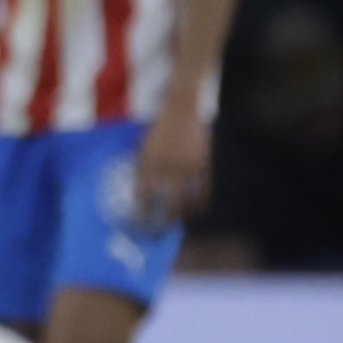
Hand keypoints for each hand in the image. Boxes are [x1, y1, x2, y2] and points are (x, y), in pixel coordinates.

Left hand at [134, 102, 212, 223]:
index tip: (140, 223)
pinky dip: (199, 203)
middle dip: (161, 222)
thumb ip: (143, 168)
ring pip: (185, 201)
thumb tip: (142, 191)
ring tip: (178, 224)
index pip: (142, 196)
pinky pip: (203, 190)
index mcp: (147, 164)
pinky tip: (196, 211)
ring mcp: (186, 167)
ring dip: (181, 216)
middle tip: (158, 233)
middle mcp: (166, 169)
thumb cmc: (159, 129)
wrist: (180, 109)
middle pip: (164, 204)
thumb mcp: (143, 147)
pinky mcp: (202, 164)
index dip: (141, 212)